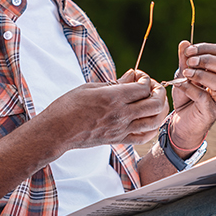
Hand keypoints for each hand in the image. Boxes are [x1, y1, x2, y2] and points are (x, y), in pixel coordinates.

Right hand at [41, 72, 167, 150]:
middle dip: (158, 92)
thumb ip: (115, 83)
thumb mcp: (90, 87)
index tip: (139, 76)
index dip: (145, 79)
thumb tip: (132, 75)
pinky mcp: (118, 140)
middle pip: (154, 104)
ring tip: (153, 102)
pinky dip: (152, 128)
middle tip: (152, 88)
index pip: (143, 88)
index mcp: (112, 97)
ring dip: (159, 109)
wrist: (56, 132)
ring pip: (154, 121)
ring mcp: (121, 129)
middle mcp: (120, 114)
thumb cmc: (68, 106)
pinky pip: (144, 137)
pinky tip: (149, 120)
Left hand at [168, 41, 215, 152]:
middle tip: (190, 61)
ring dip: (203, 75)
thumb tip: (184, 43)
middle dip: (209, 60)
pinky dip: (191, 89)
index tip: (189, 50)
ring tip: (186, 74)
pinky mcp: (210, 112)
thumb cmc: (186, 97)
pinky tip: (180, 85)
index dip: (208, 48)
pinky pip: (205, 98)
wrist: (181, 122)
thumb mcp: (183, 75)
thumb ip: (184, 60)